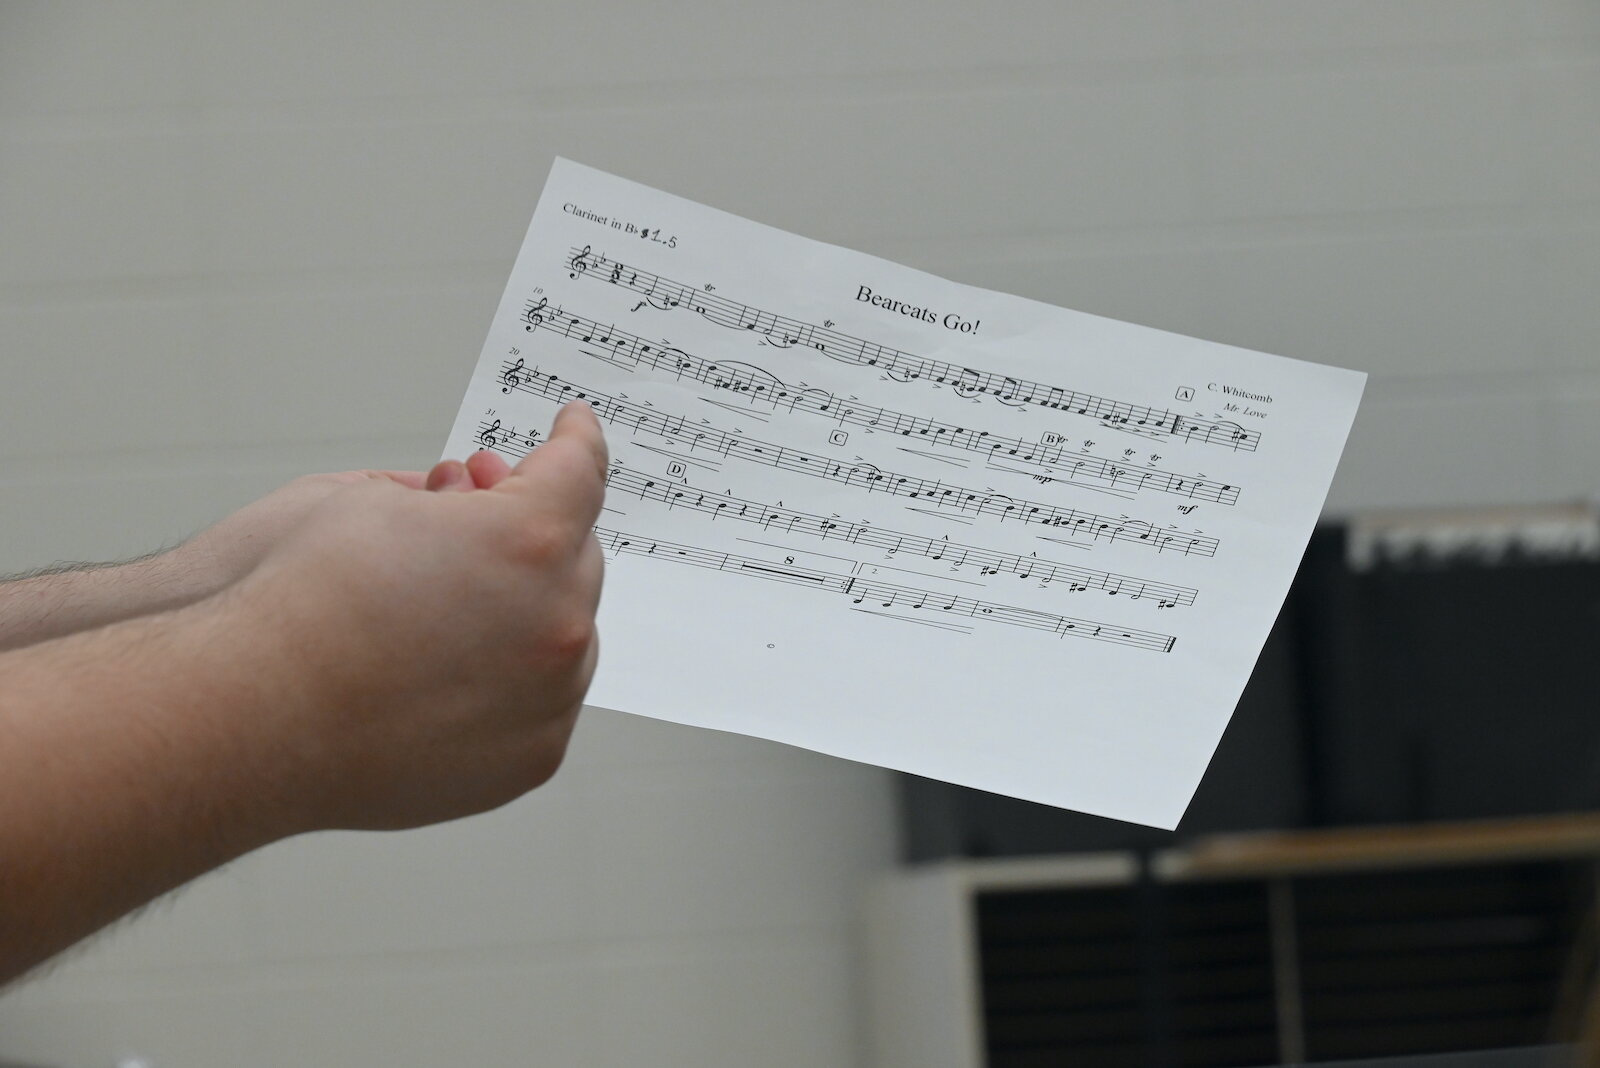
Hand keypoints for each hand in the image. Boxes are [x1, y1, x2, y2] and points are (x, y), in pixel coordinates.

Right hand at [221, 403, 607, 833]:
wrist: (250, 716)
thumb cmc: (296, 609)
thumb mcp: (372, 500)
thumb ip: (454, 493)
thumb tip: (473, 497)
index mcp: (529, 541)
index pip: (578, 470)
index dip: (575, 438)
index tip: (573, 428)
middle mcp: (555, 622)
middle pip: (579, 556)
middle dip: (538, 530)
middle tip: (485, 517)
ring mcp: (549, 697)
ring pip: (568, 633)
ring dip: (532, 608)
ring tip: (459, 602)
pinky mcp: (530, 756)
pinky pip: (548, 701)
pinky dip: (519, 676)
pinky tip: (461, 666)